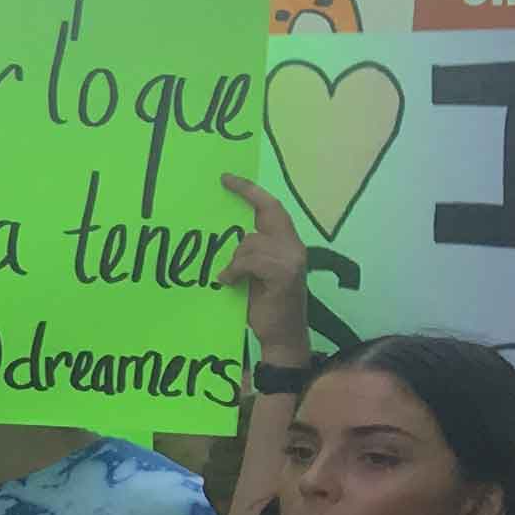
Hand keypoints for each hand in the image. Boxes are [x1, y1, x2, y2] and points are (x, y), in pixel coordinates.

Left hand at [220, 173, 311, 360]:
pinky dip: (236, 270)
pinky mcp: (285, 273)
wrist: (281, 336)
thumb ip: (246, 255)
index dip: (251, 191)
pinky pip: (252, 260)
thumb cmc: (264, 306)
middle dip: (244, 211)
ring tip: (230, 278)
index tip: (227, 178)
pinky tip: (230, 282)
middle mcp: (294, 246)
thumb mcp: (252, 275)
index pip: (271, 208)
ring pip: (252, 241)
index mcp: (287, 243)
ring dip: (236, 260)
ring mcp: (292, 259)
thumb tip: (220, 240)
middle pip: (266, 216)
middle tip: (223, 204)